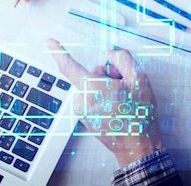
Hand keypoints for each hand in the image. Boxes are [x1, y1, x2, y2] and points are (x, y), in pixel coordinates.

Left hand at [47, 40, 163, 166]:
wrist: (137, 148)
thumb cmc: (139, 117)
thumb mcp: (140, 79)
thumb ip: (123, 59)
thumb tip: (111, 54)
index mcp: (92, 89)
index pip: (69, 66)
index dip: (59, 52)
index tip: (50, 42)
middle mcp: (83, 100)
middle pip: (92, 74)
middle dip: (108, 75)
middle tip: (125, 87)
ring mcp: (83, 111)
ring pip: (93, 86)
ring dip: (107, 88)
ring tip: (123, 101)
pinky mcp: (86, 118)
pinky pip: (93, 98)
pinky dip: (104, 98)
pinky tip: (118, 108)